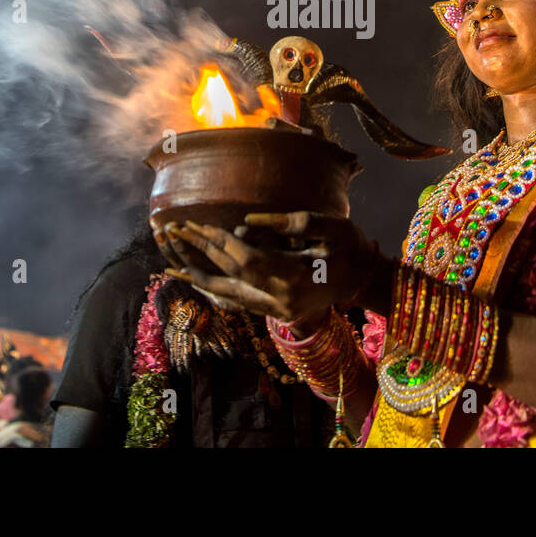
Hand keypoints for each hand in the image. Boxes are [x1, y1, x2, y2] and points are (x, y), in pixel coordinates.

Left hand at [164, 212, 375, 324]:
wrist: (364, 279)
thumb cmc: (350, 247)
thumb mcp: (329, 226)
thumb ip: (290, 222)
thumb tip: (246, 224)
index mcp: (294, 278)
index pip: (245, 260)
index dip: (218, 241)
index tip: (195, 223)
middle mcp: (280, 301)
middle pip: (230, 277)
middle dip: (200, 252)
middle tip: (173, 231)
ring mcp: (277, 312)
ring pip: (228, 296)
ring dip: (199, 277)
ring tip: (171, 264)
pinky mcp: (275, 314)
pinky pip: (237, 303)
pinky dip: (216, 291)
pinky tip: (198, 281)